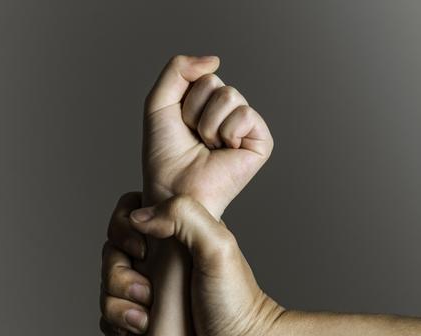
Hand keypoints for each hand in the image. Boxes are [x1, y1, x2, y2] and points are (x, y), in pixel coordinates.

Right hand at [99, 193, 284, 335]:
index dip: (123, 229)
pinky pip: (110, 314)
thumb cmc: (235, 305)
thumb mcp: (218, 248)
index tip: (142, 252)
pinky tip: (131, 333)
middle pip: (112, 252)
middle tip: (148, 295)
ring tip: (144, 322)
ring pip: (107, 285)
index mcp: (178, 235)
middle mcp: (162, 260)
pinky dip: (114, 323)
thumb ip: (183, 216)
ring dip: (117, 304)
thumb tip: (137, 218)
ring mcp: (152, 291)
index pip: (130, 213)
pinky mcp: (144, 319)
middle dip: (118, 276)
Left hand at [143, 55, 272, 217]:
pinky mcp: (261, 142)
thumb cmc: (164, 155)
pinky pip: (246, 114)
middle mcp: (227, 113)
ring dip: (208, 124)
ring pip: (230, 95)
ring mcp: (245, 127)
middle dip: (195, 111)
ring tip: (207, 146)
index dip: (184, 100)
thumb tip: (215, 60)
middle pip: (215, 83)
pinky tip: (224, 151)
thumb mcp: (158, 103)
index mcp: (206, 104)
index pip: (202, 76)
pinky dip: (227, 132)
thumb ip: (177, 70)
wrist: (172, 189)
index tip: (180, 126)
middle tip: (194, 138)